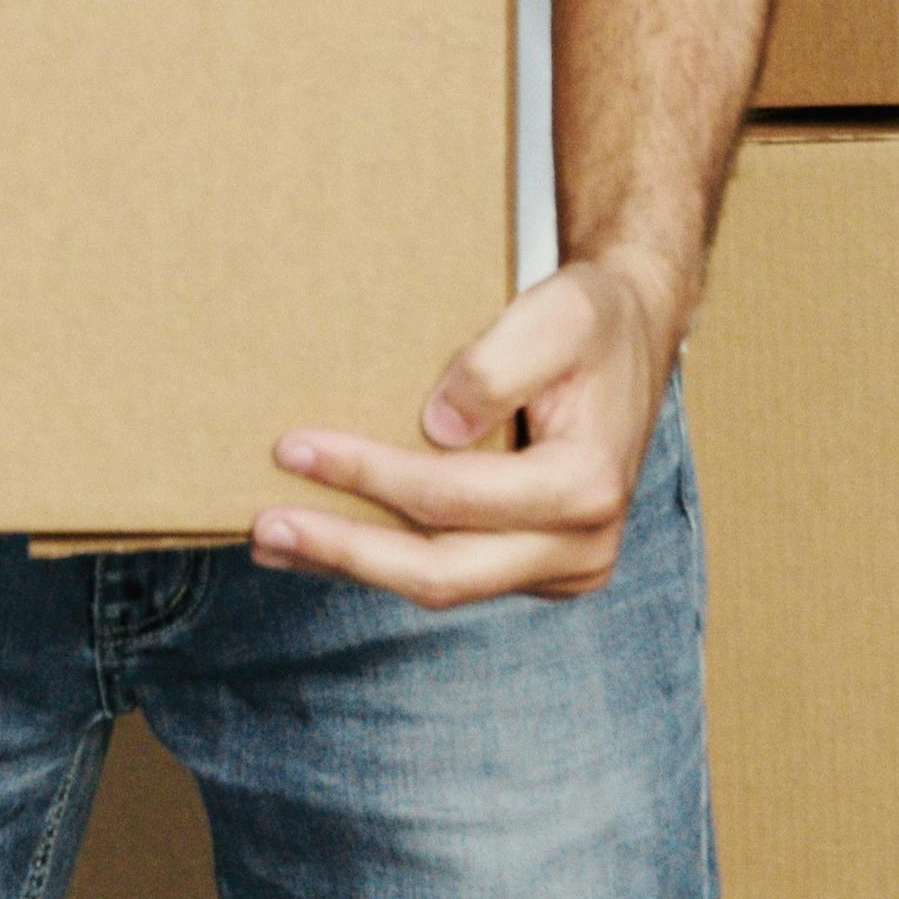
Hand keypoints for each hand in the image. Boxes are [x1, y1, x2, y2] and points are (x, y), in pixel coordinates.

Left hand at [254, 252, 680, 606]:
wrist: (633, 339)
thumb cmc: (593, 319)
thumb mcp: (558, 312)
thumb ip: (501, 364)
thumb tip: (438, 428)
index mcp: (587, 486)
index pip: (453, 496)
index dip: (368, 476)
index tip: (294, 448)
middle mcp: (581, 547)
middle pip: (442, 572)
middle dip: (347, 551)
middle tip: (265, 527)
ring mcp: (562, 568)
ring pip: (442, 586)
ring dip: (353, 566)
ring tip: (273, 543)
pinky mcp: (537, 570)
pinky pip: (454, 576)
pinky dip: (386, 560)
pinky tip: (325, 545)